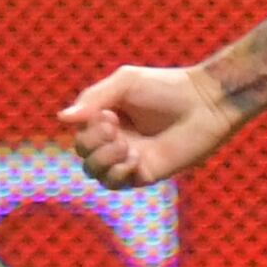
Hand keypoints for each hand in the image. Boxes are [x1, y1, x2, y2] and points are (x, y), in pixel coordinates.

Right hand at [60, 64, 243, 188]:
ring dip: (103, 160)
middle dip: (93, 143)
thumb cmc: (167, 87)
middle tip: (115, 128)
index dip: (87, 128)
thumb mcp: (125, 82)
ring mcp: (130, 158)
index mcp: (108, 118)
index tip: (110, 114)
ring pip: (95, 173)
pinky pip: (117, 184)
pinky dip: (118, 172)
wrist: (204, 103)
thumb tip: (62, 118)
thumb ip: (94, 97)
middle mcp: (116, 139)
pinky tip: (134, 157)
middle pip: (83, 155)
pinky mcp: (146, 173)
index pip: (80, 133)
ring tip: (125, 145)